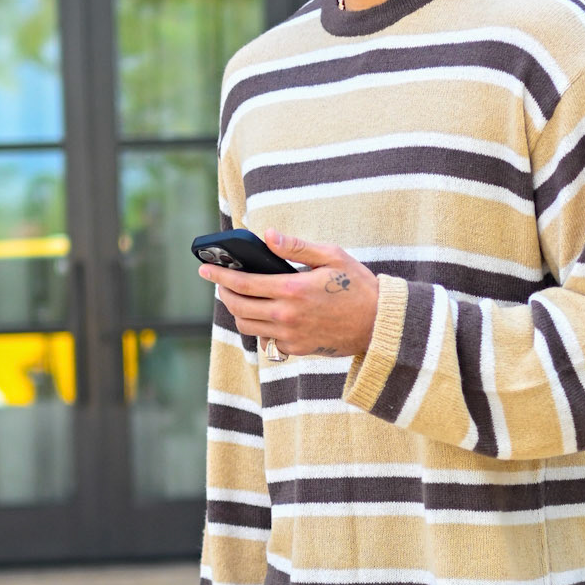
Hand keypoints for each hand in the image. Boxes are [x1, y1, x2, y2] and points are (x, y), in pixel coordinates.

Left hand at [198, 231, 378, 359]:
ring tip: (240, 298)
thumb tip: (267, 236)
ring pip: (247, 326)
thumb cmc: (357, 285)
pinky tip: (265, 315)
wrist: (379, 324)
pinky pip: (267, 340)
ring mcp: (290, 336)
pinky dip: (260, 327)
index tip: (205, 268)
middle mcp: (287, 316)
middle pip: (238, 307)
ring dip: (238, 311)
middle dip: (224, 293)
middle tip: (222, 282)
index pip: (242, 283)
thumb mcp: (331, 256)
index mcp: (292, 290)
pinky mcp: (297, 349)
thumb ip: (296, 247)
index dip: (219, 275)